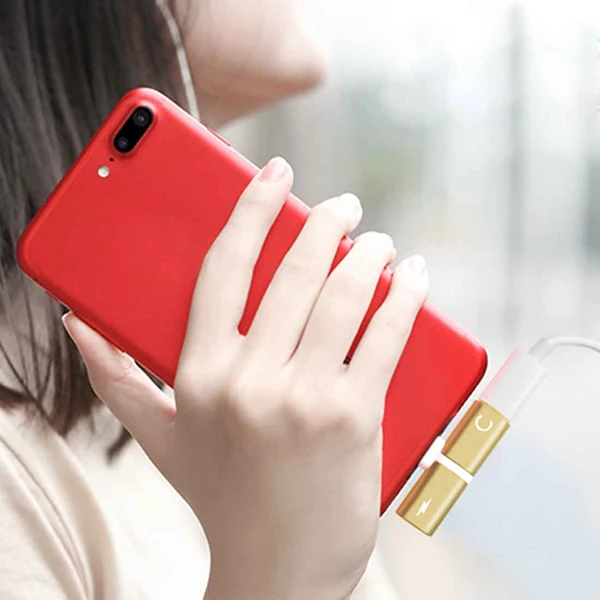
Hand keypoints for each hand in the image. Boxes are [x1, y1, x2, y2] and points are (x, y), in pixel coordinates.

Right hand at [63, 157, 428, 599]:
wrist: (277, 569)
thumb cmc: (221, 496)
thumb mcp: (158, 437)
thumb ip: (114, 376)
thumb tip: (76, 324)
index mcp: (199, 373)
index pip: (223, 266)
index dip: (250, 209)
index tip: (274, 174)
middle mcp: (249, 380)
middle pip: (294, 272)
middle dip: (325, 223)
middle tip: (344, 206)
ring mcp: (305, 399)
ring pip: (345, 296)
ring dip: (369, 254)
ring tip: (379, 242)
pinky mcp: (355, 418)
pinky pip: (386, 336)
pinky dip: (406, 296)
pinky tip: (414, 276)